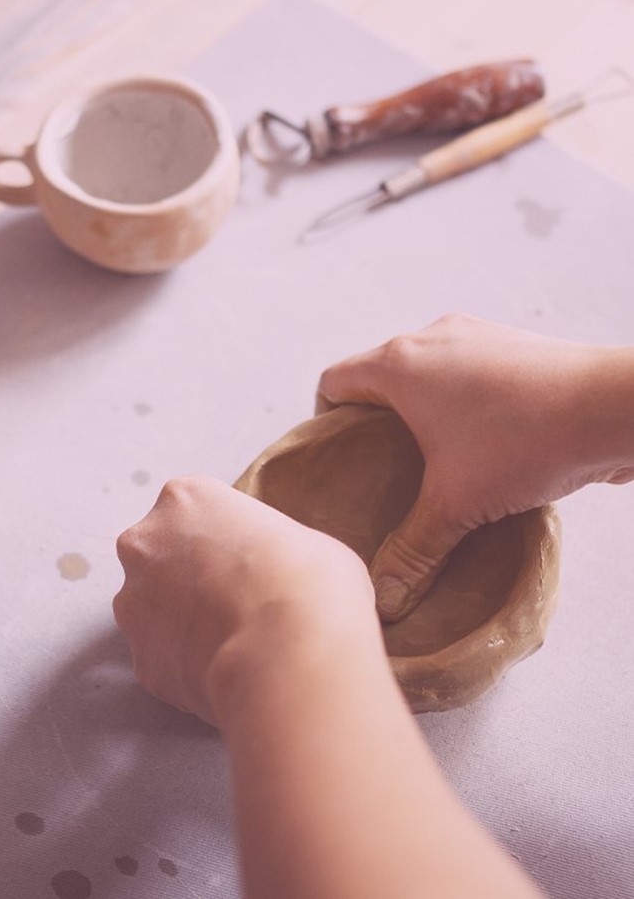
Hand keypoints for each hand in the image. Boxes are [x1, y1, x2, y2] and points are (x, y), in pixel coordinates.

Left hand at [114, 475, 379, 725]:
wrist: (289, 653)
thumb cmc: (309, 582)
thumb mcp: (302, 538)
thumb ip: (264, 545)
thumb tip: (266, 569)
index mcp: (184, 497)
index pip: (194, 509)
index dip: (223, 539)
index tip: (247, 562)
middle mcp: (144, 542)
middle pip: (159, 556)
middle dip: (188, 579)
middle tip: (234, 603)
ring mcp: (133, 602)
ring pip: (153, 611)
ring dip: (181, 624)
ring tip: (232, 644)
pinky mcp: (139, 659)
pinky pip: (161, 659)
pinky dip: (184, 668)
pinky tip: (223, 673)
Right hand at [318, 313, 633, 620]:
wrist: (618, 405)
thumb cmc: (525, 439)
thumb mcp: (457, 504)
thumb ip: (413, 550)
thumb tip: (385, 595)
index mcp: (398, 364)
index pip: (333, 382)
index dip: (326, 422)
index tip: (343, 458)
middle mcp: (430, 338)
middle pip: (377, 376)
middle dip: (374, 423)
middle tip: (384, 471)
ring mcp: (475, 335)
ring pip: (424, 373)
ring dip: (419, 412)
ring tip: (433, 463)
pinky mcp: (512, 346)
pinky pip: (465, 371)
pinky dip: (459, 403)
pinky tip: (480, 446)